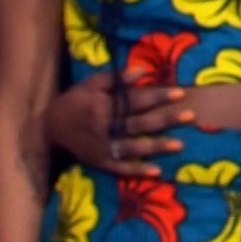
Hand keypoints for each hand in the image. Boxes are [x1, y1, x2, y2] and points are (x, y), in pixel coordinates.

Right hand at [45, 70, 195, 178]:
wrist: (50, 127)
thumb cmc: (75, 100)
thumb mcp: (92, 83)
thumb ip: (116, 78)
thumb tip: (142, 70)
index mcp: (104, 106)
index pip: (135, 101)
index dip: (158, 97)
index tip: (180, 93)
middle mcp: (105, 128)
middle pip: (139, 124)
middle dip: (165, 120)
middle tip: (190, 116)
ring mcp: (104, 148)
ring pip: (134, 148)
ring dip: (157, 147)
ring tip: (180, 144)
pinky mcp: (101, 162)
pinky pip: (121, 168)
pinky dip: (137, 171)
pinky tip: (156, 171)